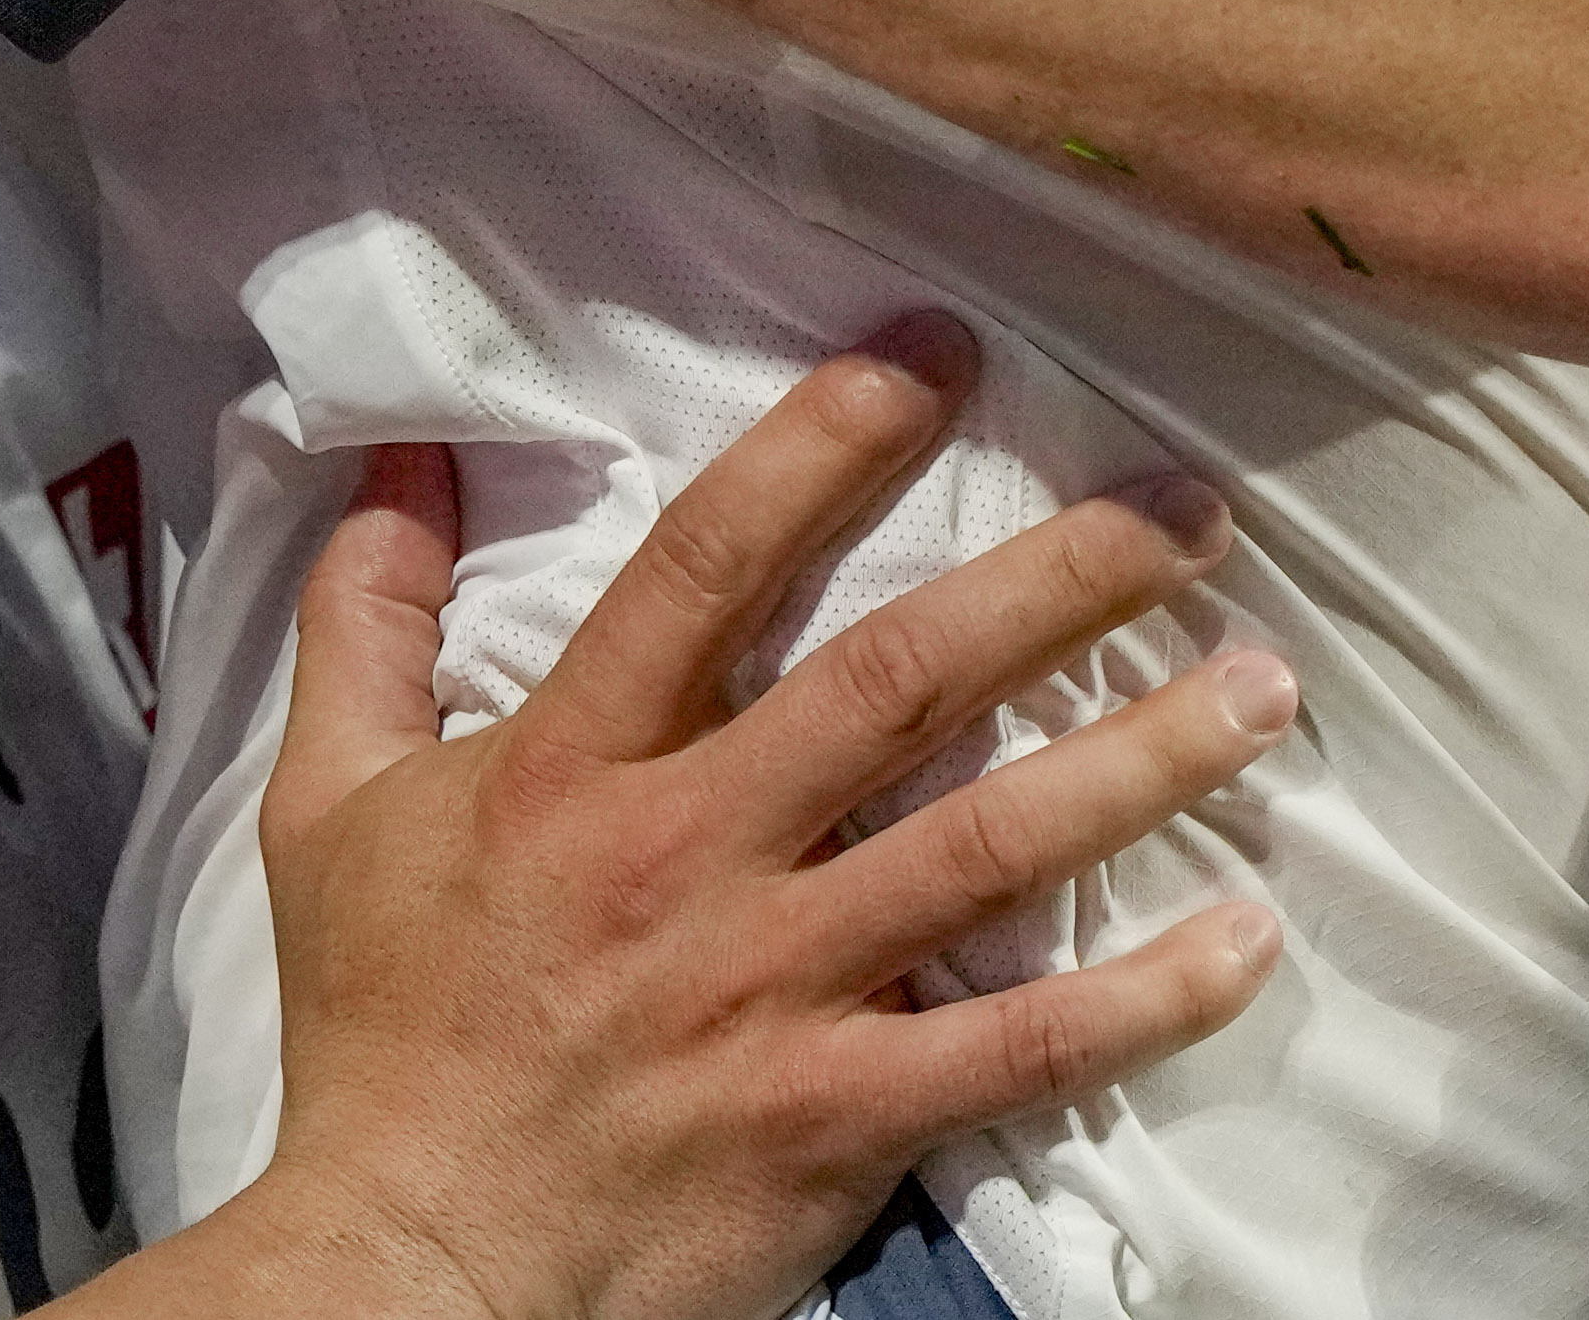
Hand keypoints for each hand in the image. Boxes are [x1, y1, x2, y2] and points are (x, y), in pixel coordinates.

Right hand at [203, 325, 1285, 1319]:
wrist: (413, 1261)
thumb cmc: (382, 1028)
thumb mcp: (327, 804)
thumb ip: (364, 623)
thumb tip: (397, 465)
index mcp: (575, 765)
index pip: (708, 567)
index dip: (819, 449)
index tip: (930, 359)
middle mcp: (693, 853)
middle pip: (898, 682)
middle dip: (1056, 582)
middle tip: (1186, 512)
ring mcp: (778, 987)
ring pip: (990, 846)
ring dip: (1141, 759)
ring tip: (1262, 686)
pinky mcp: (840, 1114)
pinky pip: (1018, 1049)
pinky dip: (1142, 997)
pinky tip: (1244, 938)